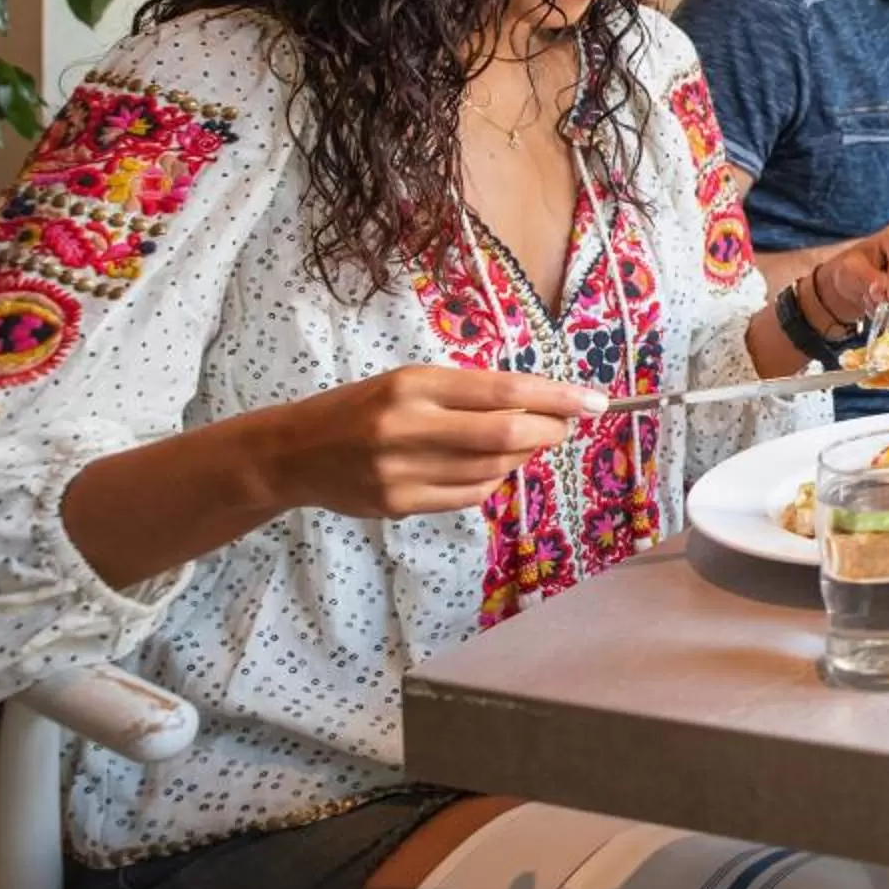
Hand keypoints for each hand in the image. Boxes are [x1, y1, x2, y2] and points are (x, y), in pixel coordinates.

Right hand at [261, 366, 602, 520]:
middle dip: (548, 431)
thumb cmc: (361, 407)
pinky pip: (468, 496)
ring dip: (521, 457)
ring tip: (523, 442)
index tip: (596, 401)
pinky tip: (489, 467)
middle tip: (565, 425)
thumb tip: (542, 405)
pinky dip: (492, 481)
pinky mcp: (397, 505)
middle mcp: (407, 427)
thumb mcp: (410, 382)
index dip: (556, 398)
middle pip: (505, 434)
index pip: (502, 390)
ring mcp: (400, 471)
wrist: (293, 452)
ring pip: (492, 470)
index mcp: (413, 385)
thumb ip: (468, 394)